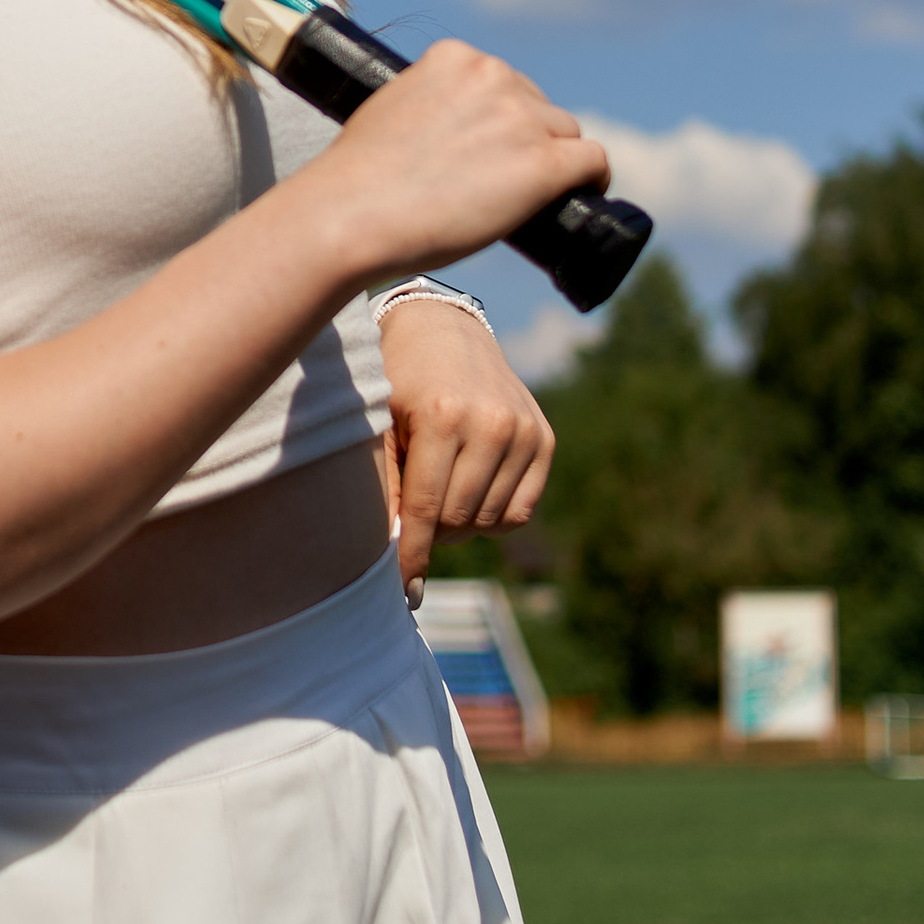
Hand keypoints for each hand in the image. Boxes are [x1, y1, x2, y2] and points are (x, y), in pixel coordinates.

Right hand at [322, 38, 608, 286]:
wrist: (350, 216)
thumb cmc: (357, 179)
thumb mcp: (390, 110)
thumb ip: (427, 104)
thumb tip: (450, 134)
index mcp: (454, 56)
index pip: (503, 82)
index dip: (502, 117)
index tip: (490, 147)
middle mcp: (493, 76)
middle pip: (538, 106)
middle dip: (528, 139)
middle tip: (502, 181)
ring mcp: (521, 119)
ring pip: (566, 133)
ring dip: (554, 160)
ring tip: (530, 198)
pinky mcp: (543, 163)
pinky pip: (592, 161)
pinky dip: (593, 177)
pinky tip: (585, 192)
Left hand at [379, 298, 554, 597]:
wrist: (444, 330)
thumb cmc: (396, 381)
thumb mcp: (379, 424)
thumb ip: (387, 486)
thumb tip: (396, 556)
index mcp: (444, 416)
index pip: (428, 509)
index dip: (413, 556)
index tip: (404, 593)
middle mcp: (492, 424)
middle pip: (459, 520)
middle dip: (432, 536)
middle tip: (412, 524)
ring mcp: (524, 432)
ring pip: (490, 521)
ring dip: (460, 526)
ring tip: (437, 499)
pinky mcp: (544, 440)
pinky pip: (520, 511)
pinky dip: (492, 517)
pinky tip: (469, 494)